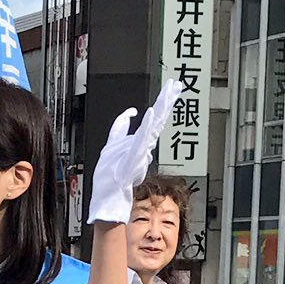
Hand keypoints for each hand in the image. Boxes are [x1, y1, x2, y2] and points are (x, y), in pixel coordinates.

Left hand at [88, 79, 183, 226]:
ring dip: (159, 109)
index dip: (162, 102)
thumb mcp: (112, 144)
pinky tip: (150, 114)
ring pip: (152, 127)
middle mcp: (142, 146)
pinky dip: (145, 128)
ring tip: (168, 93)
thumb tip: (130, 113)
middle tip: (176, 85)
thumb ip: (121, 127)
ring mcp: (138, 152)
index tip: (170, 87)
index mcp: (138, 142)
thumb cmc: (110, 177)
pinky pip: (139, 141)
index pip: (153, 118)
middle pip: (157, 119)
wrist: (108, 198)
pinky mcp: (132, 159)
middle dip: (166, 101)